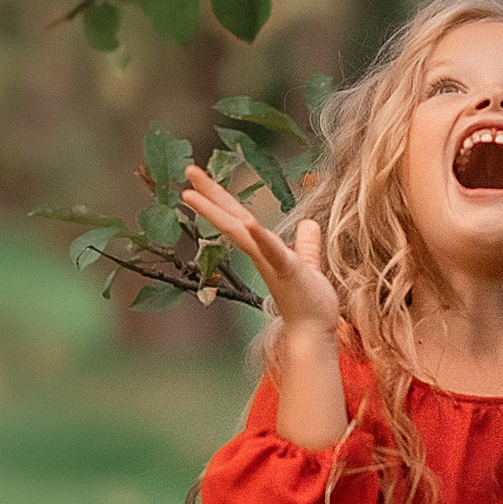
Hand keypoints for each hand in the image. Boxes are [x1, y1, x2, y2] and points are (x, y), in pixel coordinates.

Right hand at [183, 171, 340, 336]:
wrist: (313, 334)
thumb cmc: (309, 304)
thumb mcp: (307, 264)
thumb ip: (306, 245)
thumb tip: (309, 224)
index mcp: (265, 248)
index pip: (239, 216)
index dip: (221, 196)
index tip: (200, 177)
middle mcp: (261, 254)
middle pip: (231, 218)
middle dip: (210, 194)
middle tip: (188, 169)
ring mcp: (271, 262)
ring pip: (240, 231)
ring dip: (218, 211)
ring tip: (193, 193)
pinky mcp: (287, 272)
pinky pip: (272, 253)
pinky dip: (262, 238)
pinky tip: (251, 223)